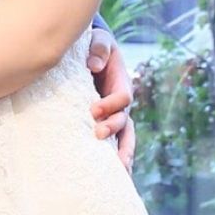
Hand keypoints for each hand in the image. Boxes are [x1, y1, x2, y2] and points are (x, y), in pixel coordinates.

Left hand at [87, 28, 134, 171]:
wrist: (89, 53)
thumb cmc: (94, 46)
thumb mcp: (98, 40)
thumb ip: (99, 48)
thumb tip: (94, 65)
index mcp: (122, 83)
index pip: (123, 97)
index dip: (111, 104)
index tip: (94, 109)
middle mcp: (121, 104)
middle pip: (125, 121)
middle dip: (114, 129)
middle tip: (98, 135)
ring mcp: (114, 115)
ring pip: (124, 137)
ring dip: (122, 151)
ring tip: (119, 168)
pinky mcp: (104, 123)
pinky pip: (114, 143)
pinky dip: (115, 158)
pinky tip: (115, 174)